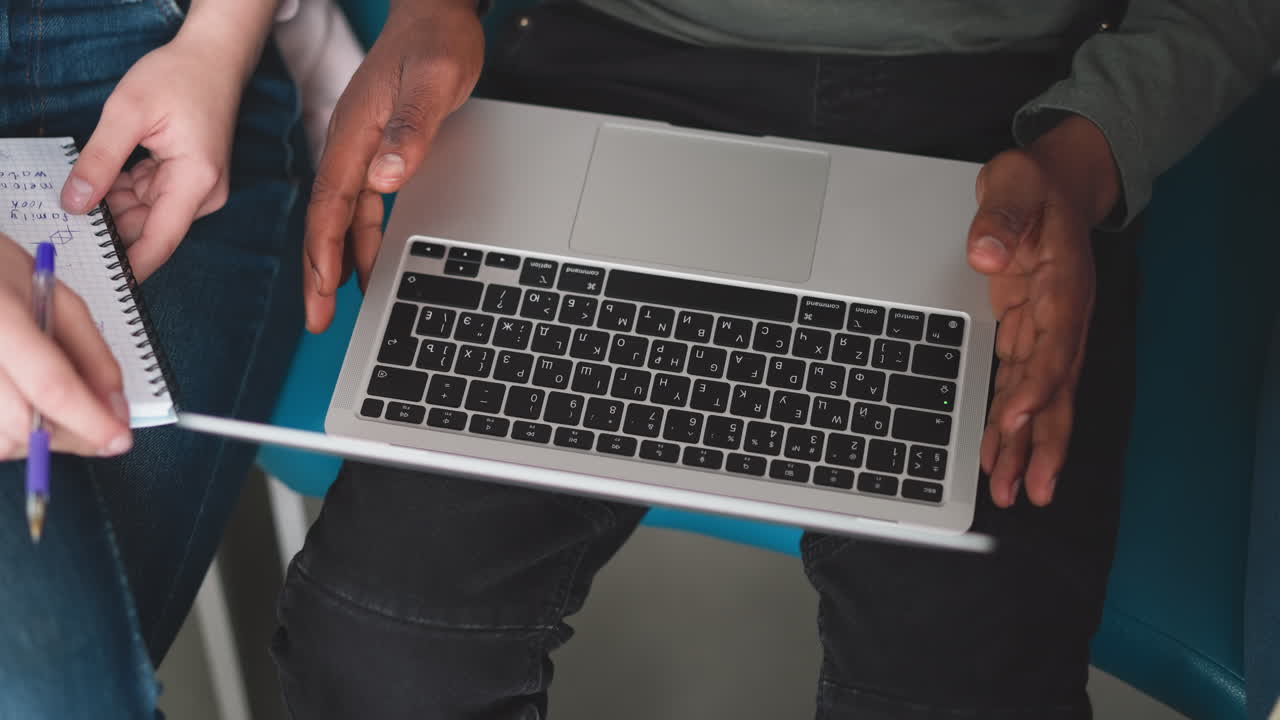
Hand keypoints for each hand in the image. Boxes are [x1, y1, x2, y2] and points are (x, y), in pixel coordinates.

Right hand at [0, 234, 131, 458]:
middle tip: (95, 427)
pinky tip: (20, 406)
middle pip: (22, 425)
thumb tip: (117, 411)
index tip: (120, 440)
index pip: (50, 385)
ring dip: (37, 439)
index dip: (90, 420)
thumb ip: (94, 356)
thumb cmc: (0, 278)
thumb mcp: (58, 300)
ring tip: (48, 404)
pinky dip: (10, 434)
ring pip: (1, 442)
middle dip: (69, 436)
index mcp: (0, 318)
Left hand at [60, 29, 241, 281]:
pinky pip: (153, 198)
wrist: (213, 58)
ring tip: (83, 191)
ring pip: (147, 214)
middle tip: (70, 225)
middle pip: (151, 229)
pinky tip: (104, 179)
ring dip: (114, 207)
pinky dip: (125, 193)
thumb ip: (100, 161)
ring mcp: (199, 189)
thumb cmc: (178, 78)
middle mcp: (204, 194)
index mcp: (195, 182)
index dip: (130, 267)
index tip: (101, 283)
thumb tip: (75, 204)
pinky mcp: (191, 181)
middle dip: (111, 229)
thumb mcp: (127, 113)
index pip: (160, 242)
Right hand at [303, 0, 483, 332]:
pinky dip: (360, 240)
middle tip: (317, 319)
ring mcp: (362, 149)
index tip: (323, 288)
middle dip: (319, 272)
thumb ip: (409, 130)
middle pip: (326, 219)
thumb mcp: (432, 83)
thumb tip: (384, 177)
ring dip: (338, 262)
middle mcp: (351, 145)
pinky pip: (361, 207)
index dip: (325, 249)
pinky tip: (365, 265)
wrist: (437, 13)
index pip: (331, 202)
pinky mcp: (377, 151)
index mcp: (355, 132)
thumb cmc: (435, 41)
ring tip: (334, 305)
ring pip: (343, 218)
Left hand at [966, 115, 1119, 507]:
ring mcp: (1045, 330)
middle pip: (1056, 390)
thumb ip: (1001, 217)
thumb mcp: (1015, 183)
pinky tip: (996, 455)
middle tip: (1030, 490)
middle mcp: (1061, 317)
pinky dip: (1009, 422)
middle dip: (1043, 442)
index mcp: (1063, 286)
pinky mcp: (1026, 333)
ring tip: (1010, 491)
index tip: (1013, 415)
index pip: (1053, 346)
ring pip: (1040, 399)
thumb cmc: (1035, 182)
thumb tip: (985, 255)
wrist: (1055, 181)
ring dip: (1024, 445)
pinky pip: (1020, 386)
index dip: (1036, 385)